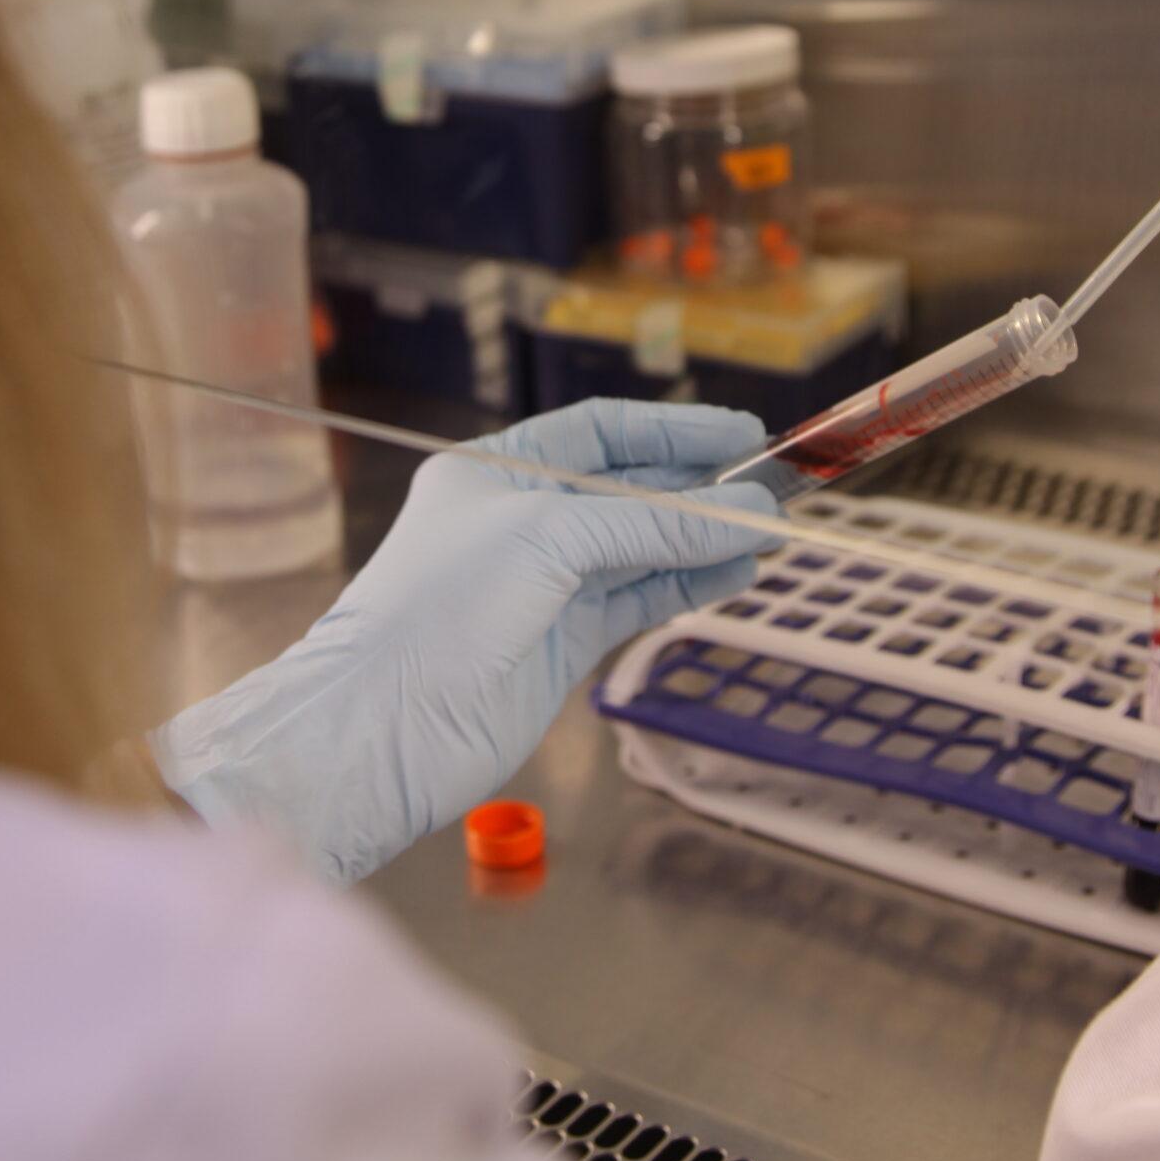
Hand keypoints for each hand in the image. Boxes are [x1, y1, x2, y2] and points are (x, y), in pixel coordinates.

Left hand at [152, 400, 779, 881]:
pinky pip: (637, 600)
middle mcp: (517, 521)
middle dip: (699, 488)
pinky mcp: (560, 643)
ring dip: (704, 539)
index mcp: (494, 470)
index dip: (673, 431)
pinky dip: (687, 585)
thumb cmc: (440, 612)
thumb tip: (745, 515)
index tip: (742, 432)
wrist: (386, 729)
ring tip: (770, 533)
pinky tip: (734, 574)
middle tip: (773, 489)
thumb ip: (651, 524)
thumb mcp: (550, 539)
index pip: (599, 433)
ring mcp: (541, 585)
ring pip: (640, 549)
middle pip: (628, 491)